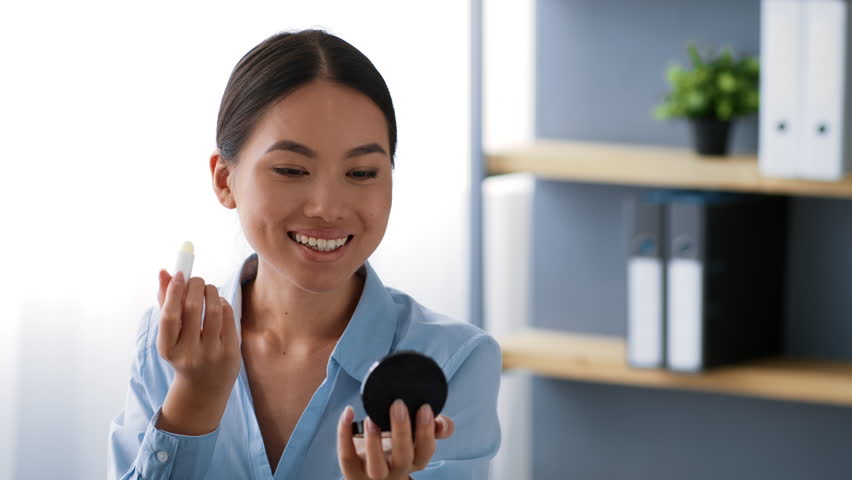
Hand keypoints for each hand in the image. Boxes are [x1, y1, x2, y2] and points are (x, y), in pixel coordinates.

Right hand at [154, 269, 241, 434]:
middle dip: (195, 286)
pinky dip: (223, 303)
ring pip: (214, 309)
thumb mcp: (171, 335)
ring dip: (211, 291)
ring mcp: (212, 354)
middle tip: (196, 279)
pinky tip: (219, 303)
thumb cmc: (183, 353)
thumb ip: (166, 303)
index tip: (180, 274)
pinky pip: (228, 317)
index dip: (174, 291)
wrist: (204, 388)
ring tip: (208, 289)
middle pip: (193, 307)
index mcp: (168, 349)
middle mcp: (189, 353)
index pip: (169, 315)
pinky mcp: (231, 353)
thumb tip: (164, 271)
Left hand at [337, 400, 455, 479]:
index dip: (427, 432)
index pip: (426, 452)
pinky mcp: (352, 473)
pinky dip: (344, 434)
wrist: (367, 466)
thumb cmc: (395, 446)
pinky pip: (347, 457)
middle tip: (398, 404)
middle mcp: (397, 472)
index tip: (424, 407)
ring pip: (376, 466)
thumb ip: (433, 428)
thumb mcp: (415, 438)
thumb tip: (443, 422)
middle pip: (403, 458)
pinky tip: (348, 412)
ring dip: (375, 441)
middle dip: (402, 431)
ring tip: (372, 418)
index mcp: (414, 461)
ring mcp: (373, 476)